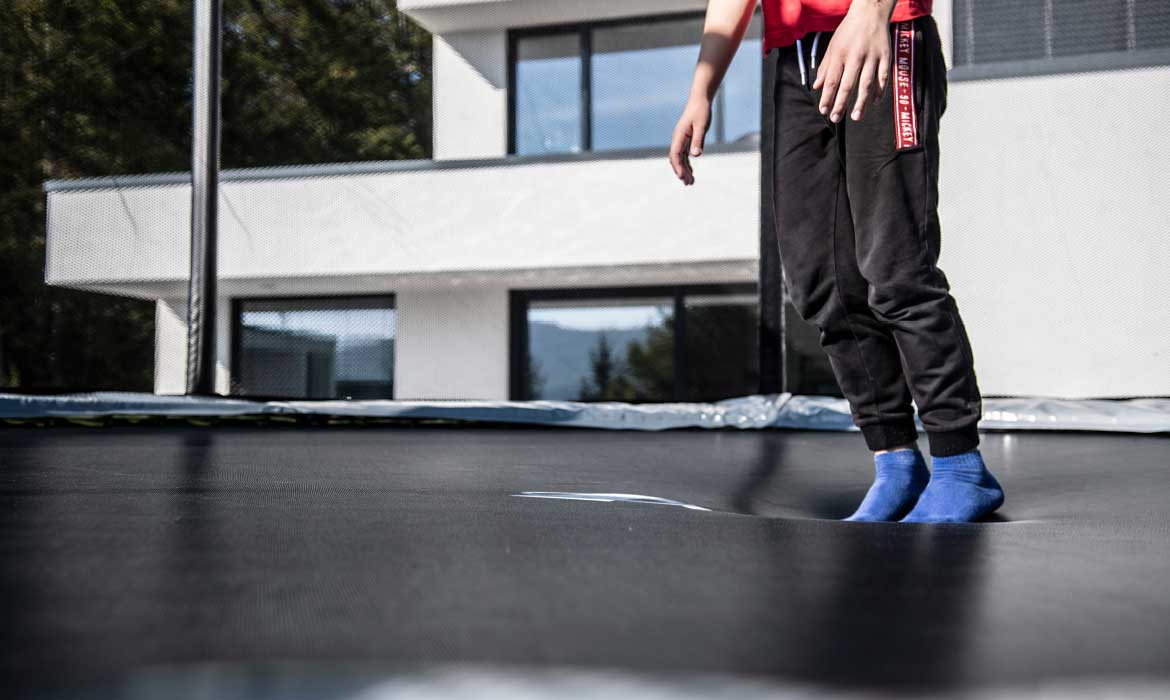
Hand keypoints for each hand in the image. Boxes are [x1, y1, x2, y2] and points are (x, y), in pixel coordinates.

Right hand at [668, 96, 711, 185]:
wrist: (700, 100)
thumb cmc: (701, 111)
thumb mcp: (701, 126)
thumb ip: (698, 140)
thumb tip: (695, 155)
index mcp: (679, 136)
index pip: (675, 155)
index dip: (678, 167)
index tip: (682, 177)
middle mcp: (678, 139)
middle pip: (676, 159)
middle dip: (681, 172)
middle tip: (688, 184)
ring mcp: (681, 139)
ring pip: (680, 158)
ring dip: (684, 170)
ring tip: (690, 182)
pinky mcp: (686, 139)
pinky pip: (685, 154)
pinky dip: (687, 164)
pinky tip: (691, 172)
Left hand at [813, 1, 893, 122]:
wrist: (870, 12)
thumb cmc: (848, 31)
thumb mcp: (833, 46)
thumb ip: (825, 68)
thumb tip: (816, 87)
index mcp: (840, 54)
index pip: (832, 80)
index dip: (827, 97)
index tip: (823, 111)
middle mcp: (855, 56)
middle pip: (848, 84)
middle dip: (841, 103)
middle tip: (836, 118)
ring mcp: (872, 56)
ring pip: (866, 83)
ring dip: (861, 102)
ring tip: (856, 116)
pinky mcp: (886, 56)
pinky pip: (883, 76)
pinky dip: (880, 90)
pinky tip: (874, 102)